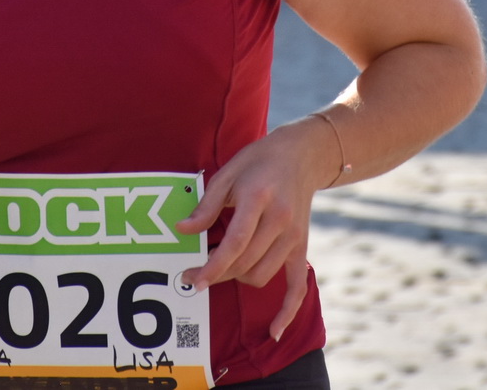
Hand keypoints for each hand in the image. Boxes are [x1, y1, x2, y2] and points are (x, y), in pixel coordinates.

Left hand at [175, 115, 339, 341]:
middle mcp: (280, 220)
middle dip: (216, 274)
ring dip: (237, 278)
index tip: (192, 278)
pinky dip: (287, 311)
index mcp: (259, 198)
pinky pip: (298, 287)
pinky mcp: (302, 247)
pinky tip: (274, 331)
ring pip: (261, 275)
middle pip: (245, 263)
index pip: (235, 243)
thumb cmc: (258, 161)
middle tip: (192, 274)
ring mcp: (294, 237)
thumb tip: (183, 231)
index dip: (212, 266)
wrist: (302, 154)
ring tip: (220, 267)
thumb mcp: (227, 172)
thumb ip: (206, 205)